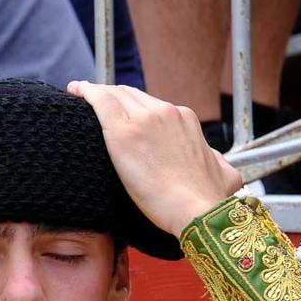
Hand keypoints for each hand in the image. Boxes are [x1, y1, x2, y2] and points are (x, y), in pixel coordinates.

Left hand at [67, 81, 242, 237]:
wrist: (198, 209)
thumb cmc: (210, 198)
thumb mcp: (224, 172)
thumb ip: (215, 160)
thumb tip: (216, 161)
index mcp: (185, 119)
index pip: (152, 105)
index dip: (133, 107)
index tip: (122, 113)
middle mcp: (165, 112)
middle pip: (131, 95)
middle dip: (113, 97)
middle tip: (95, 102)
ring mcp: (144, 119)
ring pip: (114, 95)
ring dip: (97, 93)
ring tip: (81, 94)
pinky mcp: (123, 133)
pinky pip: (99, 101)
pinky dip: (86, 92)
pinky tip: (75, 91)